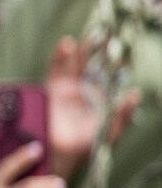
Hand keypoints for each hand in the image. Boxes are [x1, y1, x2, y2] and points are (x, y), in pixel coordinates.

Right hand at [47, 36, 140, 180]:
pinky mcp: (51, 89)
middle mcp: (81, 92)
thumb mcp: (108, 132)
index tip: (122, 49)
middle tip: (104, 33)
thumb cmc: (85, 147)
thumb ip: (122, 115)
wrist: (60, 154)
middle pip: (88, 66)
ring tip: (89, 35)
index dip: (112, 64)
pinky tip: (68, 44)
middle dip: (95, 51)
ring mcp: (65, 89)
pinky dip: (60, 56)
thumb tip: (135, 93)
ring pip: (73, 64)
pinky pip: (55, 69)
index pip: (105, 77)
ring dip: (80, 50)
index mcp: (96, 101)